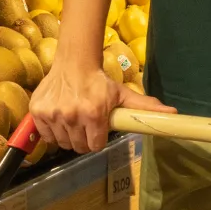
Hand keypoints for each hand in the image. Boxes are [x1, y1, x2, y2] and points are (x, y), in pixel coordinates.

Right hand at [31, 62, 175, 153]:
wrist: (74, 62)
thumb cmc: (100, 81)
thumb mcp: (124, 94)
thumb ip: (145, 107)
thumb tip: (172, 114)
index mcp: (94, 114)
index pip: (95, 146)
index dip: (97, 140)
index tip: (97, 131)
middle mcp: (72, 115)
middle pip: (78, 147)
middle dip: (84, 140)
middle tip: (86, 126)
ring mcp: (53, 114)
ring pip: (62, 143)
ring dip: (68, 136)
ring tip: (73, 121)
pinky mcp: (38, 112)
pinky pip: (46, 135)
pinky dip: (52, 131)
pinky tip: (60, 119)